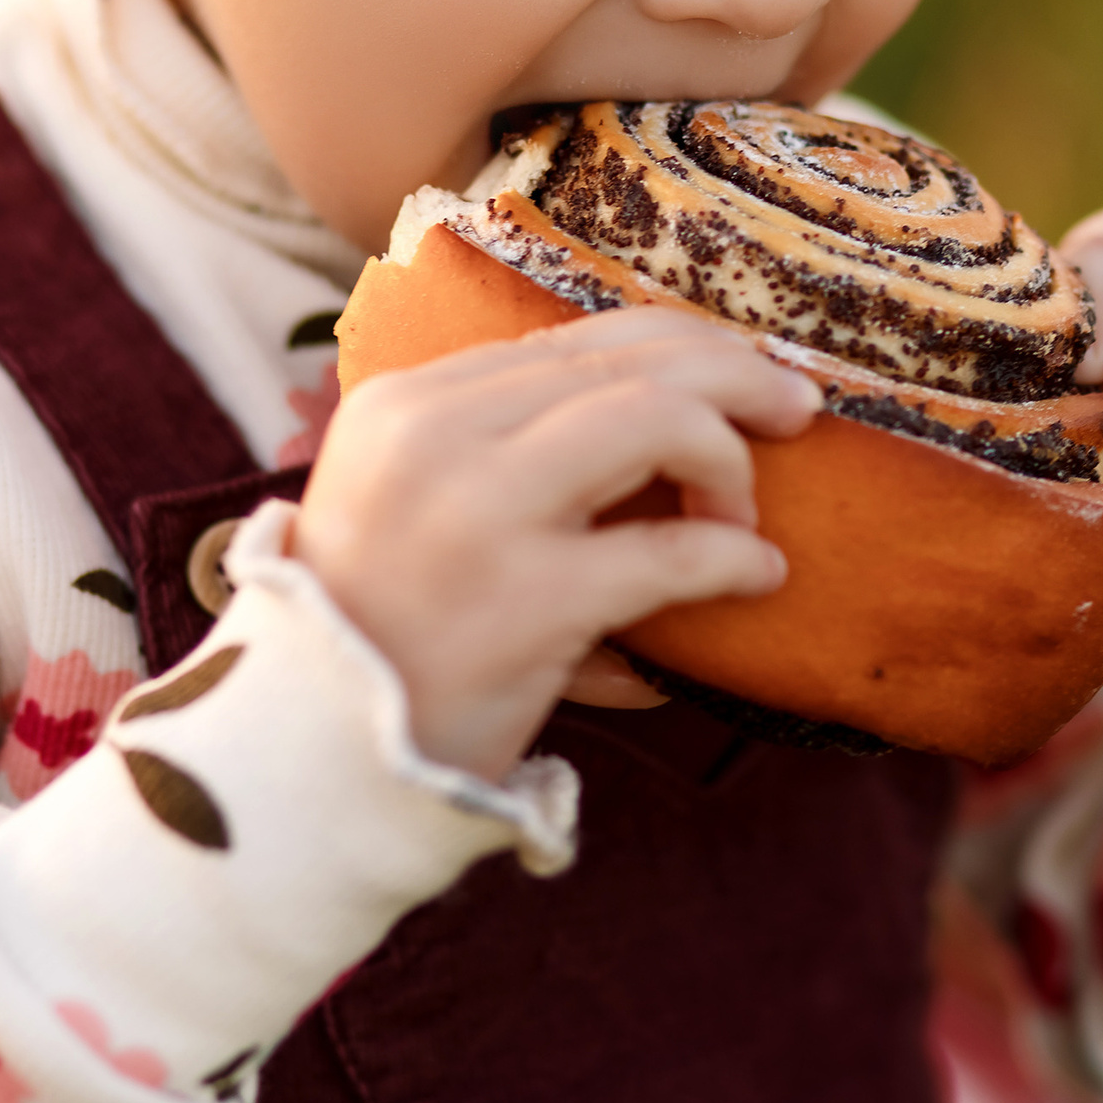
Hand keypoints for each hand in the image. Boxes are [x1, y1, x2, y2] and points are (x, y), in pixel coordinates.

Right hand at [294, 308, 820, 779]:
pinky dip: (734, 558)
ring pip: (658, 419)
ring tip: (744, 515)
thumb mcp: (410, 508)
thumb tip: (666, 419)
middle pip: (631, 360)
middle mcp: (436, 436)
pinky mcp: (524, 603)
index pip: (576, 338)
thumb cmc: (379, 641)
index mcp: (410, 403)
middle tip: (798, 409)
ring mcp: (478, 515)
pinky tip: (757, 576)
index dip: (683, 347)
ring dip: (729, 459)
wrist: (305, 764)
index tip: (743, 375)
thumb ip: (506, 453)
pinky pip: (671, 553)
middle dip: (737, 373)